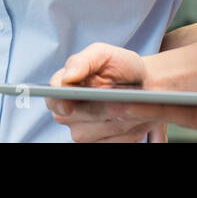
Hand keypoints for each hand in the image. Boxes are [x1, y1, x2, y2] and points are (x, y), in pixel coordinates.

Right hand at [46, 43, 167, 142]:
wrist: (144, 84)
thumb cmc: (121, 66)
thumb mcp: (103, 54)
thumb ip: (82, 62)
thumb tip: (67, 78)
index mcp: (63, 86)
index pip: (52, 98)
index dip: (60, 101)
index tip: (71, 103)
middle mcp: (67, 111)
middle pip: (74, 117)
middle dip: (99, 108)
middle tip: (122, 100)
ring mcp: (81, 130)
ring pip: (94, 131)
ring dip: (117, 120)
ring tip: (133, 106)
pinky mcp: (99, 142)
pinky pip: (111, 141)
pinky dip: (126, 132)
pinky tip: (135, 119)